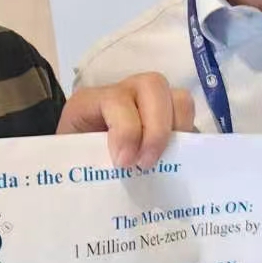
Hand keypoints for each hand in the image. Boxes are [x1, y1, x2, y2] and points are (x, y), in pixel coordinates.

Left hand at [58, 73, 194, 168]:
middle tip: (148, 163)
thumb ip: (86, 163)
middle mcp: (124, 93)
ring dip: (177, 129)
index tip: (125, 164)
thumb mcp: (72, 162)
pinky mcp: (169, 119)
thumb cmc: (74, 165)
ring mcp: (150, 103)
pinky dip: (187, 138)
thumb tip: (113, 176)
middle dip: (156, 128)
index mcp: (91, 101)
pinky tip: (178, 162)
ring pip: (177, 97)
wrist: (76, 169)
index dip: (126, 131)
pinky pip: (188, 119)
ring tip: (168, 160)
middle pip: (153, 86)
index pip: (116, 99)